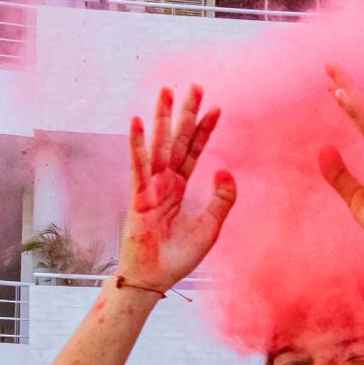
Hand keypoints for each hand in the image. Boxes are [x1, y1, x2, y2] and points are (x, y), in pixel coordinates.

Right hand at [119, 85, 236, 290]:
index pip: (194, 151)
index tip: (218, 108)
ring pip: (159, 145)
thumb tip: (227, 169)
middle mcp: (164, 182)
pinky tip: (136, 121)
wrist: (155, 278)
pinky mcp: (139, 197)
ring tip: (166, 90)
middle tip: (196, 85)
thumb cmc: (178, 256)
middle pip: (177, 140)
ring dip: (162, 118)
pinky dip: (137, 144)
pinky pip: (139, 166)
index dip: (205, 130)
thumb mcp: (210, 227)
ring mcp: (150, 187)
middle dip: (186, 113)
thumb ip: (222, 199)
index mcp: (179, 187)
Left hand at [318, 63, 363, 264]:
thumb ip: (340, 175)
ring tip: (332, 75)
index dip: (348, 100)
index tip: (330, 80)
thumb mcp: (357, 199)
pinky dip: (357, 113)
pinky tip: (341, 98)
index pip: (363, 121)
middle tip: (329, 62)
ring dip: (351, 94)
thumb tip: (323, 148)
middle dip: (348, 86)